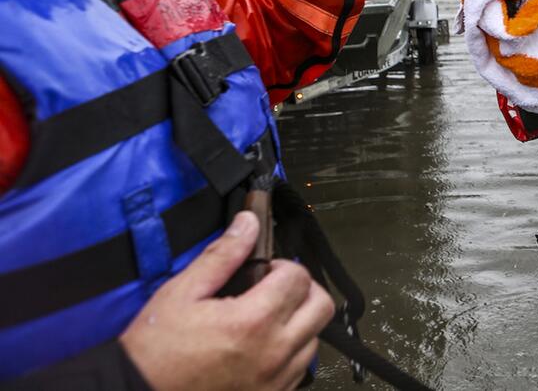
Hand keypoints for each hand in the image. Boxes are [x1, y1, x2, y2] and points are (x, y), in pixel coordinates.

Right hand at [120, 211, 334, 390]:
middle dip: (302, 289)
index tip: (264, 270)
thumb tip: (249, 223)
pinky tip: (262, 346)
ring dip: (299, 322)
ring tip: (266, 318)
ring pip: (314, 339)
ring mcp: (276, 381)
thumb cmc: (155, 350)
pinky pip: (300, 370)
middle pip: (321, 307)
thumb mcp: (182, 293)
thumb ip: (222, 255)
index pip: (298, 277)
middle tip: (275, 288)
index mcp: (253, 322)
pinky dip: (290, 353)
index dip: (282, 265)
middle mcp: (273, 354)